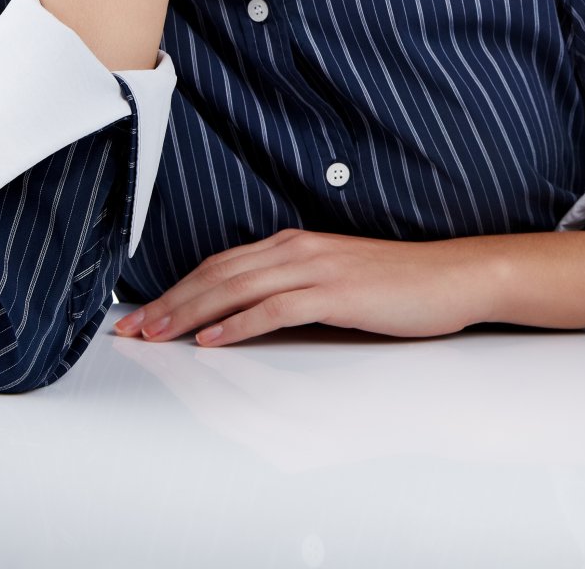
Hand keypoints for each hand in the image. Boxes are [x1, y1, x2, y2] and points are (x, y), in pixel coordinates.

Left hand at [113, 227, 491, 346]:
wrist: (452, 278)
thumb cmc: (398, 284)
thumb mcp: (335, 280)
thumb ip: (292, 290)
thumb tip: (246, 316)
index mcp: (295, 244)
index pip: (220, 264)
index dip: (177, 288)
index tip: (145, 313)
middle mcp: (299, 249)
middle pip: (217, 274)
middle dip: (169, 302)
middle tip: (133, 328)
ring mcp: (317, 269)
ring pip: (236, 288)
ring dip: (190, 313)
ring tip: (157, 335)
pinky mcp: (336, 294)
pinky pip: (275, 308)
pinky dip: (239, 323)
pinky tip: (214, 340)